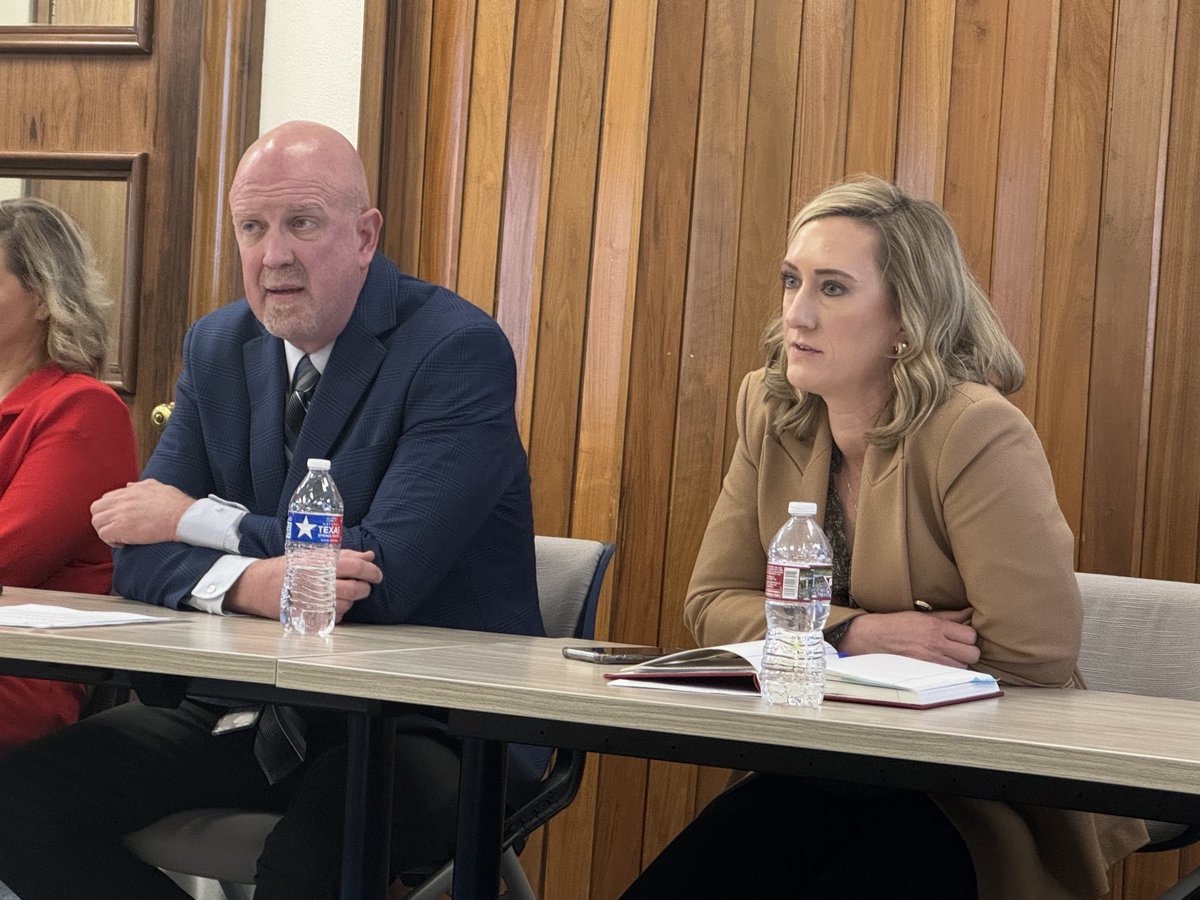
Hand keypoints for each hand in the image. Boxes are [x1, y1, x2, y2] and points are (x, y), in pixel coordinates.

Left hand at [90, 479, 195, 546]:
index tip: (121, 519)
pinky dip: (111, 541)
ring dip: (106, 530)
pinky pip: (103, 535)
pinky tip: (124, 543)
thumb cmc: (176, 505)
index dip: (111, 510)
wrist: (183, 517)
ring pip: (97, 522)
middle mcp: (122, 500)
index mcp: (131, 491)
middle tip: (115, 528)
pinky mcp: (121, 528)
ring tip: (120, 537)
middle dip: (103, 519)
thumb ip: (142, 486)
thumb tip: (130, 486)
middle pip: (96, 508)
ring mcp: (120, 514)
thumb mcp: (158, 487)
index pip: (107, 498)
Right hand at [226, 550, 381, 620]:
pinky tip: (331, 604)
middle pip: (355, 589)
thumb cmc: (288, 568)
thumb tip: (369, 556)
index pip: (356, 567)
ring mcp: (313, 601)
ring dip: (351, 601)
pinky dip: (337, 612)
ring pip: (346, 605)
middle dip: (365, 588)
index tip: (377, 575)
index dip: (372, 572)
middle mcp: (319, 582)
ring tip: (342, 594)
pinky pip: (333, 617)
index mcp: (322, 564)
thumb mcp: (314, 555)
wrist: (258, 585)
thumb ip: (345, 555)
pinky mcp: (308, 616)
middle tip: (364, 586)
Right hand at [838, 608, 979, 667]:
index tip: (963, 635)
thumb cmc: (897, 624)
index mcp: (936, 627)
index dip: (969, 636)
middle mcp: (936, 645)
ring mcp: (931, 661)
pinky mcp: (926, 671)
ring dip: (960, 662)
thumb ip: (949, 616)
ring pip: (964, 667)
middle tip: (961, 647)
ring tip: (950, 655)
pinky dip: (951, 670)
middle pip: (972, 654)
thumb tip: (969, 612)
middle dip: (970, 650)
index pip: (970, 635)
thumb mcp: (923, 615)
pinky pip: (950, 674)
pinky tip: (943, 663)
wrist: (875, 638)